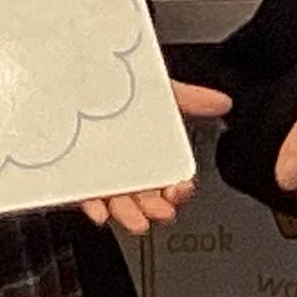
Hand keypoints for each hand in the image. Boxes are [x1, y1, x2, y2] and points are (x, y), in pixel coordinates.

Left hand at [69, 76, 231, 234]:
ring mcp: (100, 170)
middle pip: (145, 195)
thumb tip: (222, 102)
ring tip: (137, 221)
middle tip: (163, 211)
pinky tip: (100, 212)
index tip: (180, 189)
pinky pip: (83, 195)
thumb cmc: (115, 81)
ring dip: (128, 214)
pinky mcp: (75, 173)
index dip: (178, 189)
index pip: (169, 179)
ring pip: (117, 201)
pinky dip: (92, 206)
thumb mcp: (156, 88)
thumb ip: (190, 97)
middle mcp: (126, 163)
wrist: (73, 75)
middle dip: (155, 208)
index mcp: (150, 150)